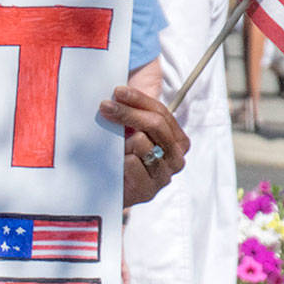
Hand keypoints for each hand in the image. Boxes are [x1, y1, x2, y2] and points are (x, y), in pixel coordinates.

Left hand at [99, 86, 188, 208]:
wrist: (111, 192)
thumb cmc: (121, 157)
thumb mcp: (130, 132)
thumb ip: (133, 115)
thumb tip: (119, 91)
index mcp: (178, 141)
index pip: (161, 113)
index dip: (139, 99)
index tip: (117, 91)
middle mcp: (176, 158)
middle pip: (155, 125)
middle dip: (128, 112)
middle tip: (105, 106)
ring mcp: (164, 176)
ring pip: (143, 143)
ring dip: (123, 141)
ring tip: (113, 147)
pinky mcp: (148, 191)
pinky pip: (133, 163)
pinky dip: (119, 159)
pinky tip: (114, 163)